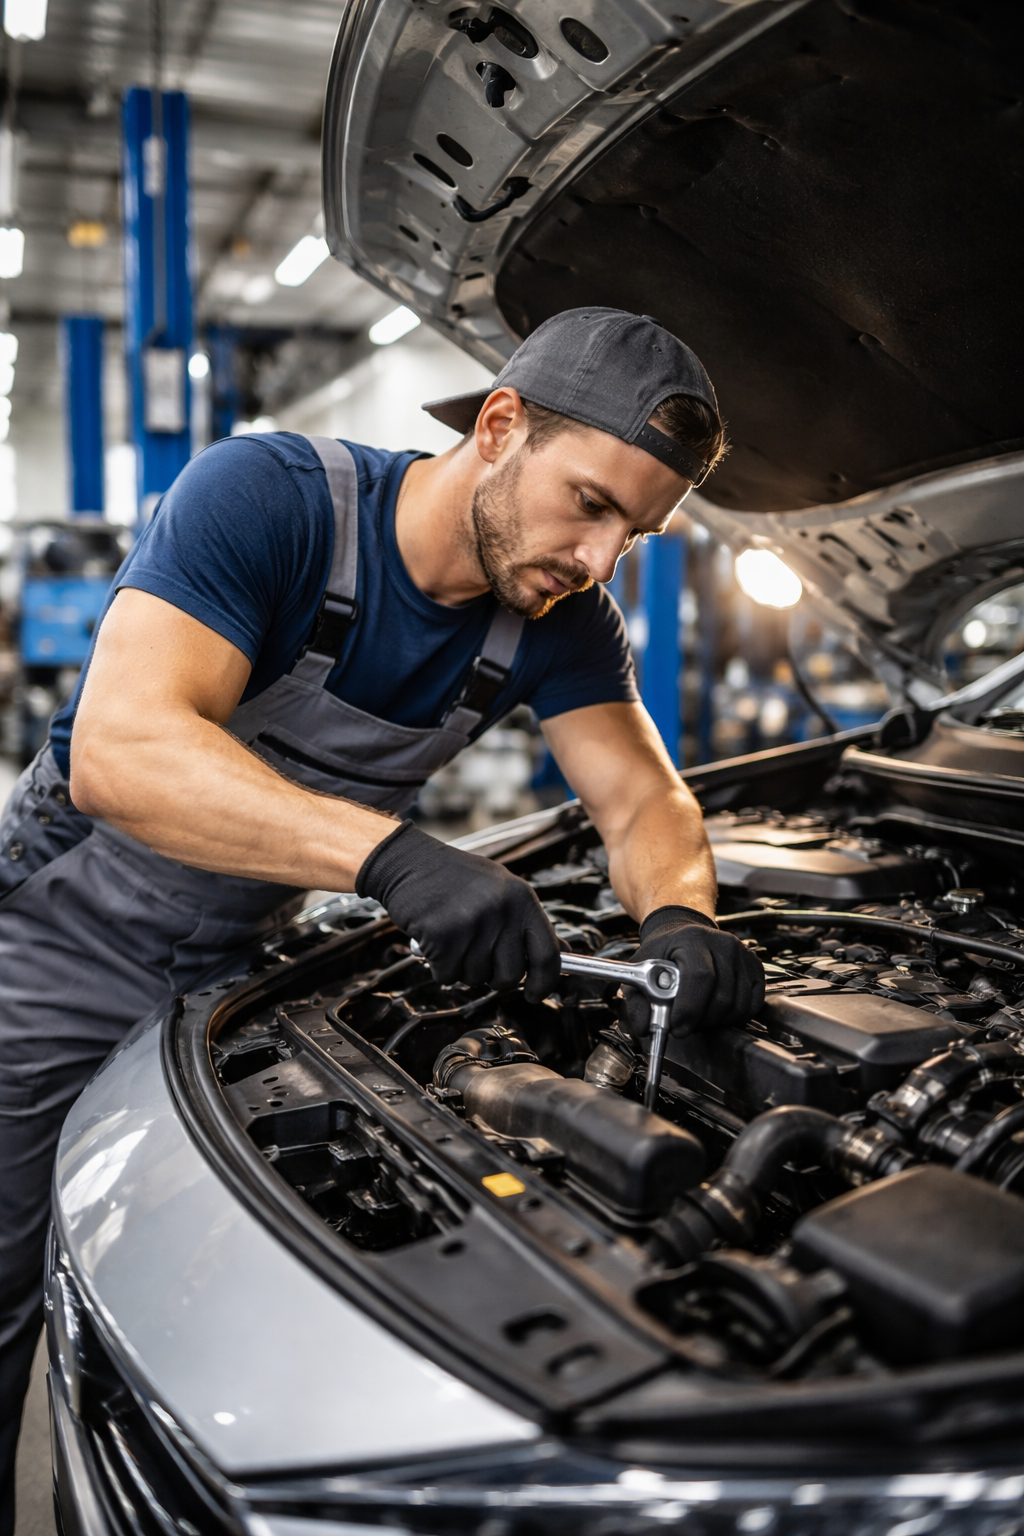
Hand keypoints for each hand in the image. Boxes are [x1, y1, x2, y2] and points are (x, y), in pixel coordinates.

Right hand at [356, 821, 560, 1001]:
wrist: (410, 862)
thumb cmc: (456, 878)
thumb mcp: (503, 889)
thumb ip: (527, 923)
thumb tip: (561, 954)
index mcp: (522, 898)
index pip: (547, 954)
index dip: (544, 982)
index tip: (535, 994)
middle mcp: (501, 912)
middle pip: (511, 976)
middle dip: (494, 977)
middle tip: (479, 958)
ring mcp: (472, 925)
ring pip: (476, 978)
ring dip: (463, 968)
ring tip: (455, 939)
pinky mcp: (443, 938)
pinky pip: (447, 976)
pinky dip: (439, 967)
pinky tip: (435, 941)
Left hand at [625, 904, 764, 1038]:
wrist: (683, 938)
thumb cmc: (664, 955)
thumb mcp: (639, 972)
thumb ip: (636, 1001)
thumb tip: (643, 1027)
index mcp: (692, 939)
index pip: (699, 977)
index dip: (689, 1008)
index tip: (677, 1027)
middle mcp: (723, 943)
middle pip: (721, 997)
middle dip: (700, 1021)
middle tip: (684, 1026)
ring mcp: (743, 954)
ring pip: (737, 1005)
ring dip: (716, 1022)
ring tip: (697, 1017)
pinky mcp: (756, 967)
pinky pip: (751, 1006)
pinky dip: (734, 1018)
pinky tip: (715, 1013)